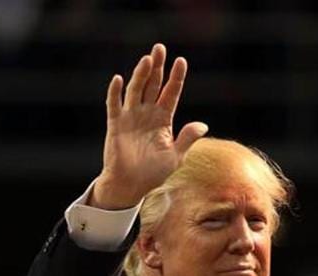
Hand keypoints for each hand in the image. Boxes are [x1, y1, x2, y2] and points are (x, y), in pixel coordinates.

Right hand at [90, 43, 207, 208]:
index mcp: (163, 120)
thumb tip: (203, 125)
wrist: (131, 185)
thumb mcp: (176, 156)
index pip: (170, 93)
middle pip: (153, 85)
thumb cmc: (153, 173)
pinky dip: (115, 93)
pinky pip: (114, 105)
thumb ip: (187, 138)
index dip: (176, 78)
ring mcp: (131, 118)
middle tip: (160, 48)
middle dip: (157, 67)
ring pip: (136, 91)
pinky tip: (119, 80)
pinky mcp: (116, 124)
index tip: (181, 61)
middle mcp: (147, 114)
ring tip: (147, 59)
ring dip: (140, 75)